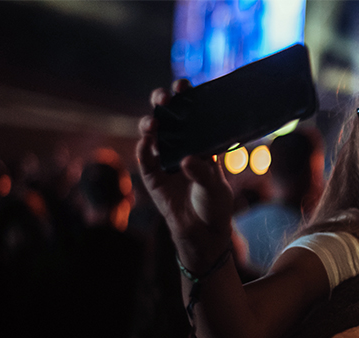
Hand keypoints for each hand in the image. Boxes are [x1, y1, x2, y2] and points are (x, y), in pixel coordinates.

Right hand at [135, 80, 233, 266]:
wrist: (202, 232)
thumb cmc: (214, 205)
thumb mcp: (215, 187)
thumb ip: (203, 172)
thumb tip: (186, 159)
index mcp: (201, 143)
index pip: (193, 114)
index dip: (187, 97)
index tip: (183, 83)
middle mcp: (181, 146)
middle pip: (168, 117)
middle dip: (163, 103)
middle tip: (164, 96)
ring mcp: (164, 160)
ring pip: (153, 135)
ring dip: (150, 125)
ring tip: (154, 123)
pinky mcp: (152, 177)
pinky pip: (144, 159)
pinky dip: (143, 150)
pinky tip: (146, 144)